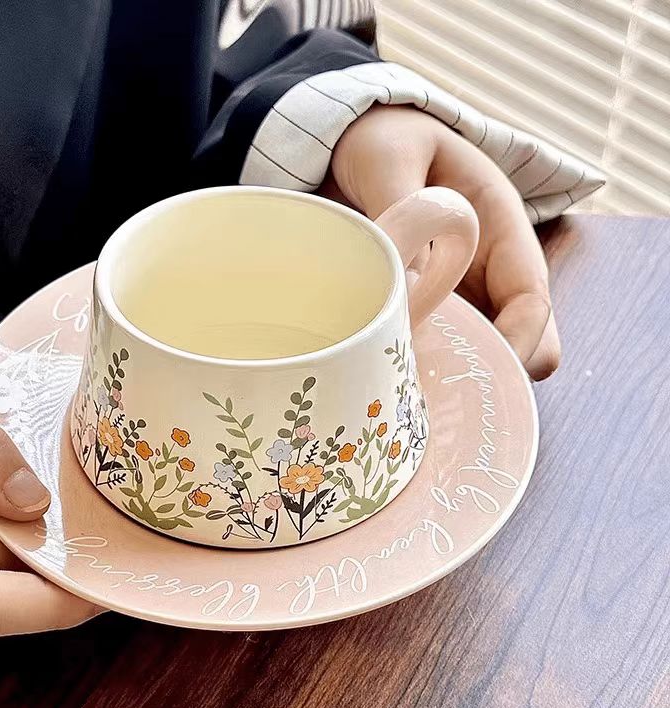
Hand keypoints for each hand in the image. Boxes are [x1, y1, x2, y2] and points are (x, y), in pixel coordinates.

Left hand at [324, 105, 558, 379]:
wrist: (345, 146)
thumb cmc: (380, 141)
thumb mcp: (390, 157)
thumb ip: (403, 206)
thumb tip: (411, 277)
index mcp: (497, 226)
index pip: (531, 295)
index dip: (522, 340)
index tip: (490, 371)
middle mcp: (482, 268)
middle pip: (514, 338)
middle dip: (492, 374)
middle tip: (447, 398)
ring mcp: (451, 292)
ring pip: (471, 350)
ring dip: (451, 376)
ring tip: (410, 395)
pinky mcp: (417, 306)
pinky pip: (430, 347)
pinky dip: (417, 368)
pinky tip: (386, 380)